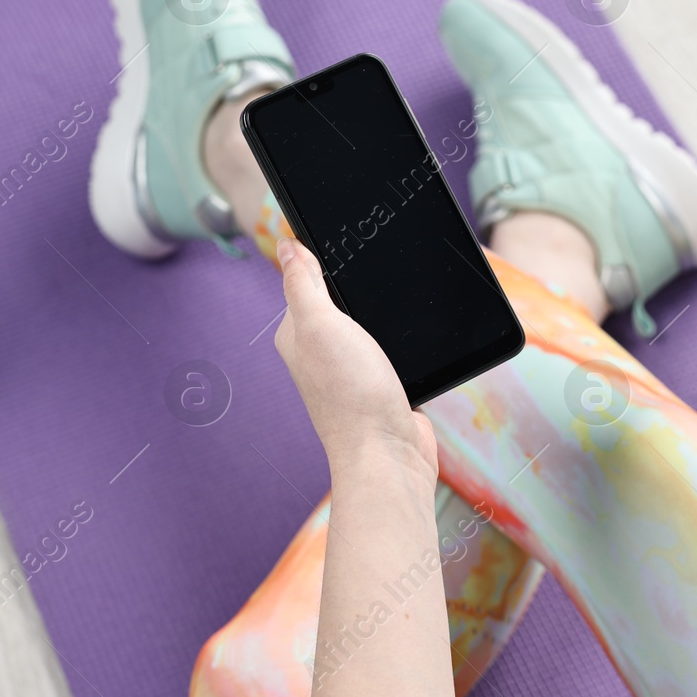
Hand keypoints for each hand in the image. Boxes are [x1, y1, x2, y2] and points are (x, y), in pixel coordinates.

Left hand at [273, 237, 436, 482]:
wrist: (390, 453)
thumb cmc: (351, 394)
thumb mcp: (321, 325)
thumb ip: (301, 284)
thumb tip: (287, 244)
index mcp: (296, 335)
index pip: (304, 282)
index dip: (323, 260)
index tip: (349, 244)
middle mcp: (319, 352)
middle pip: (338, 302)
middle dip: (356, 288)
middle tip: (379, 276)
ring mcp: (350, 369)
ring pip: (367, 324)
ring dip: (381, 316)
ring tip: (395, 308)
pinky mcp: (380, 383)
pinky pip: (389, 348)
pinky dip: (399, 340)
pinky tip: (409, 338)